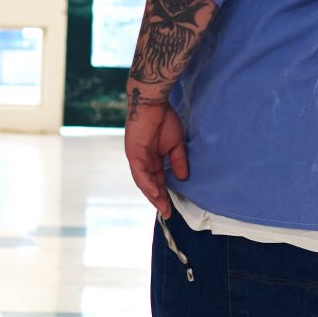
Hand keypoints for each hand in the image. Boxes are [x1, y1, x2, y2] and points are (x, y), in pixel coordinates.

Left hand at [124, 99, 189, 217]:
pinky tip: (155, 192)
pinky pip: (140, 172)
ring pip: (143, 181)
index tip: (171, 208)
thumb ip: (178, 162)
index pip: (158, 181)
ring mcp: (137, 158)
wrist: (153, 103)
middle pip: (149, 185)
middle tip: (167, 213)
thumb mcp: (176, 145)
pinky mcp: (133, 153)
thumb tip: (183, 178)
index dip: (164, 195)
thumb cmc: (164, 120)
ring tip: (162, 207)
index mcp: (152, 159)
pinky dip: (147, 183)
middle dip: (158, 200)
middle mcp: (142, 161)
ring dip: (152, 195)